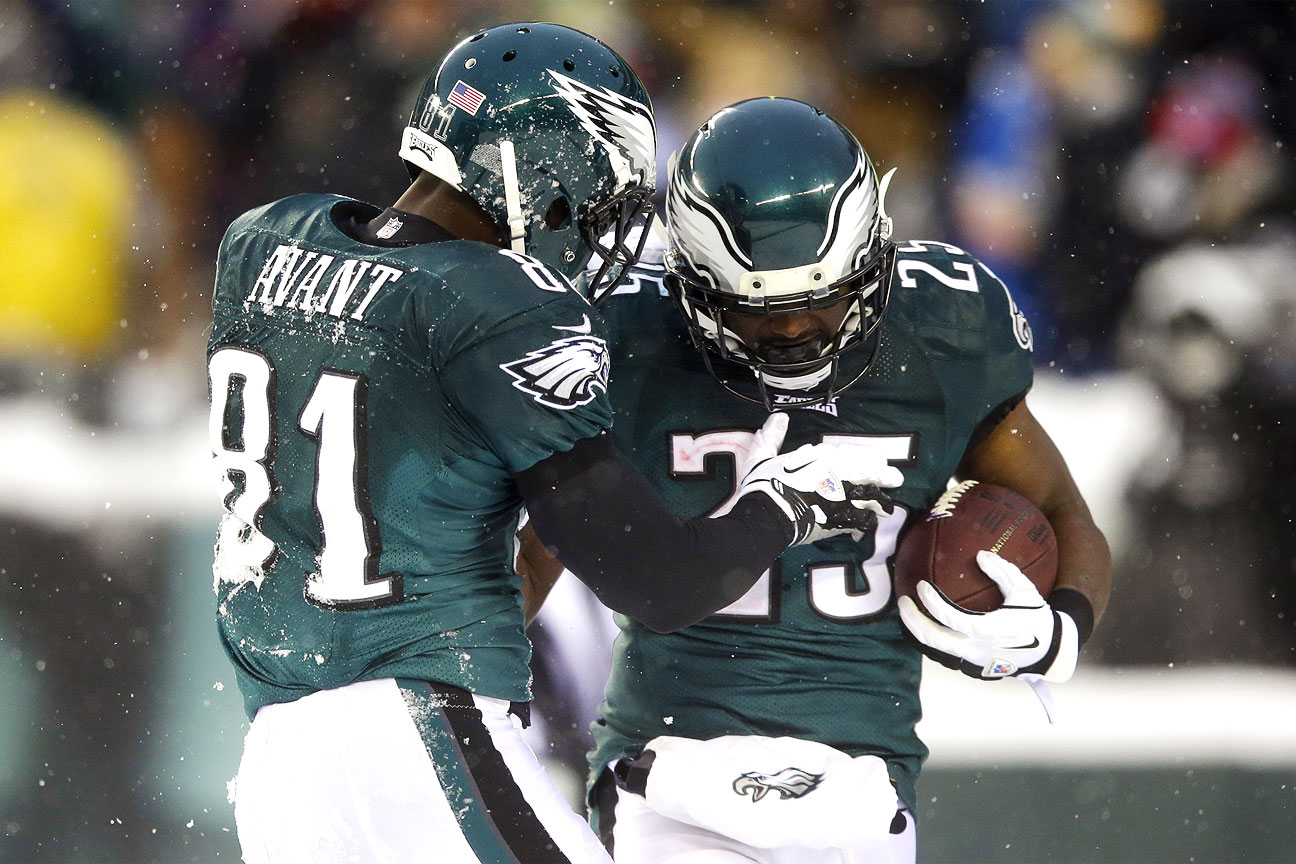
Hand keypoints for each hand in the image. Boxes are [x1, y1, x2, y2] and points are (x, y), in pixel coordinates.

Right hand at [734, 413, 904, 544]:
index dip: (869, 458)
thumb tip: (778, 417)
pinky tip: (865, 529)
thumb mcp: (763, 457)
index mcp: (825, 458)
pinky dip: (864, 525)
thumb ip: (772, 437)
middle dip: (886, 476)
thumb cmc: (766, 484)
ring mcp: (844, 500)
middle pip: (873, 473)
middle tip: (895, 479)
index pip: (858, 454)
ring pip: (873, 498)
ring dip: (881, 502)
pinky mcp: (841, 522)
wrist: (768, 516)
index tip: (878, 460)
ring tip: (886, 507)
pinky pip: (861, 523)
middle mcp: (840, 476)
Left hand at [897, 550, 1078, 681]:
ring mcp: (972, 661)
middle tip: (902, 601)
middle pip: (933, 638)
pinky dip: (929, 639)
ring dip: (917, 631)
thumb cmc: (1036, 618)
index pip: (950, 618)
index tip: (920, 585)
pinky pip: (943, 653)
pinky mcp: (972, 666)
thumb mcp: (1025, 591)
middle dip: (912, 620)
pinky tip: (923, 623)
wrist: (1050, 652)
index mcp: (988, 631)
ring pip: (934, 649)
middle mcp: (976, 650)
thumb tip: (980, 554)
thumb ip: (1003, 571)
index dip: (931, 602)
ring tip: (907, 612)